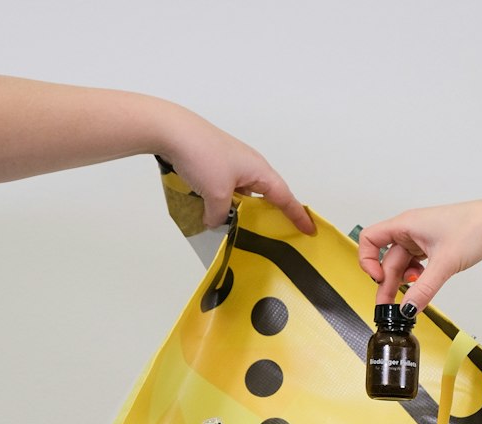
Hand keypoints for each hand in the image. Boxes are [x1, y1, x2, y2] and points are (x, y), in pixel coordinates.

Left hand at [158, 106, 314, 232]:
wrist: (172, 131)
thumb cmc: (203, 156)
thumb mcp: (216, 195)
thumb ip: (220, 216)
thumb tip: (215, 222)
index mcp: (259, 171)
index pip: (285, 198)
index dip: (298, 215)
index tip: (310, 230)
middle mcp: (250, 166)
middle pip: (267, 195)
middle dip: (273, 214)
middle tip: (280, 234)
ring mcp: (232, 164)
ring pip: (245, 193)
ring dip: (245, 210)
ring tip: (243, 229)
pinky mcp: (216, 163)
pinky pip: (229, 188)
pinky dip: (228, 202)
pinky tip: (218, 214)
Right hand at [357, 199, 481, 310]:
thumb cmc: (474, 228)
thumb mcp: (445, 264)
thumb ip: (424, 289)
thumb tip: (408, 309)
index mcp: (406, 225)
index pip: (370, 239)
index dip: (368, 261)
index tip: (378, 280)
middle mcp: (411, 230)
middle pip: (388, 259)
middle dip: (388, 284)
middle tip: (391, 308)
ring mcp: (423, 238)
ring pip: (403, 264)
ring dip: (405, 283)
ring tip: (412, 298)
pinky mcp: (435, 247)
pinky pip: (418, 265)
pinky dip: (418, 279)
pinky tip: (425, 287)